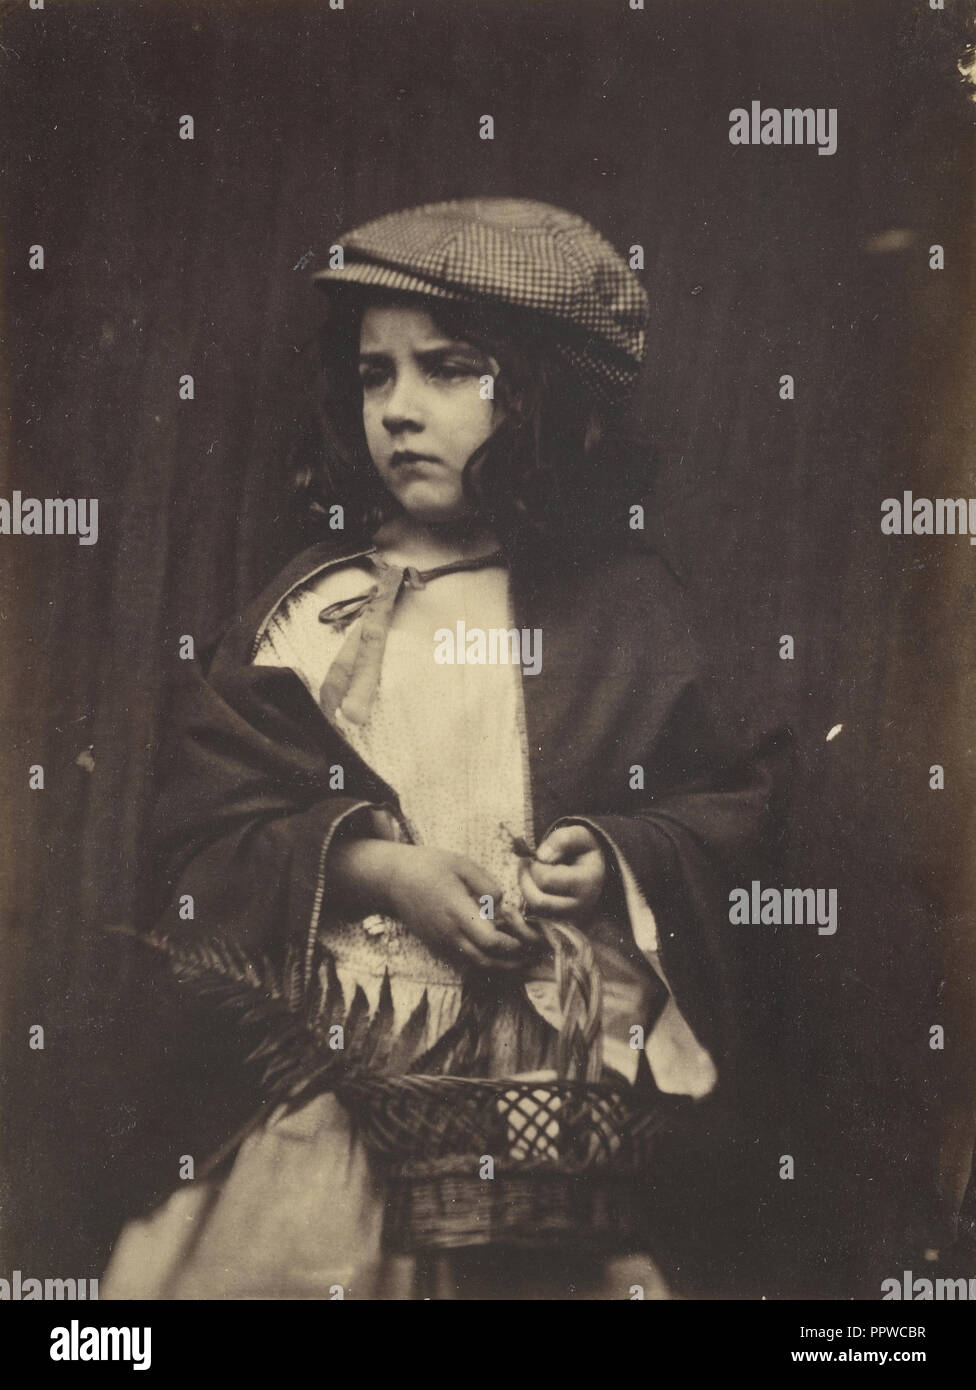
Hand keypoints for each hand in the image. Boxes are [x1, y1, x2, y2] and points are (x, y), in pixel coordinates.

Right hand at [335, 840, 543, 974]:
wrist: (394, 879)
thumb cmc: (429, 866)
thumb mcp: (461, 863)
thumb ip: (487, 884)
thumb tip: (503, 905)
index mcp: (457, 910)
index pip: (490, 940)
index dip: (513, 945)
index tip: (528, 939)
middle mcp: (449, 933)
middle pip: (486, 961)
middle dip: (513, 964)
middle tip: (534, 958)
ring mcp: (442, 943)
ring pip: (476, 966)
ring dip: (501, 968)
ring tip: (522, 962)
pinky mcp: (437, 946)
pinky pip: (464, 963)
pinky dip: (484, 965)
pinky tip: (500, 958)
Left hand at [517, 823, 606, 925]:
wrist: (596, 866)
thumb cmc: (584, 849)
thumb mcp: (579, 835)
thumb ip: (563, 839)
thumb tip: (541, 856)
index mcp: (587, 884)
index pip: (546, 880)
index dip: (535, 865)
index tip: (538, 854)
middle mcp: (580, 906)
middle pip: (539, 900)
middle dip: (527, 879)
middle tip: (527, 861)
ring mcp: (571, 916)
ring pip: (536, 909)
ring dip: (526, 887)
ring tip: (528, 869)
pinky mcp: (562, 919)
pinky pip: (538, 913)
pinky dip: (530, 896)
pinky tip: (533, 880)